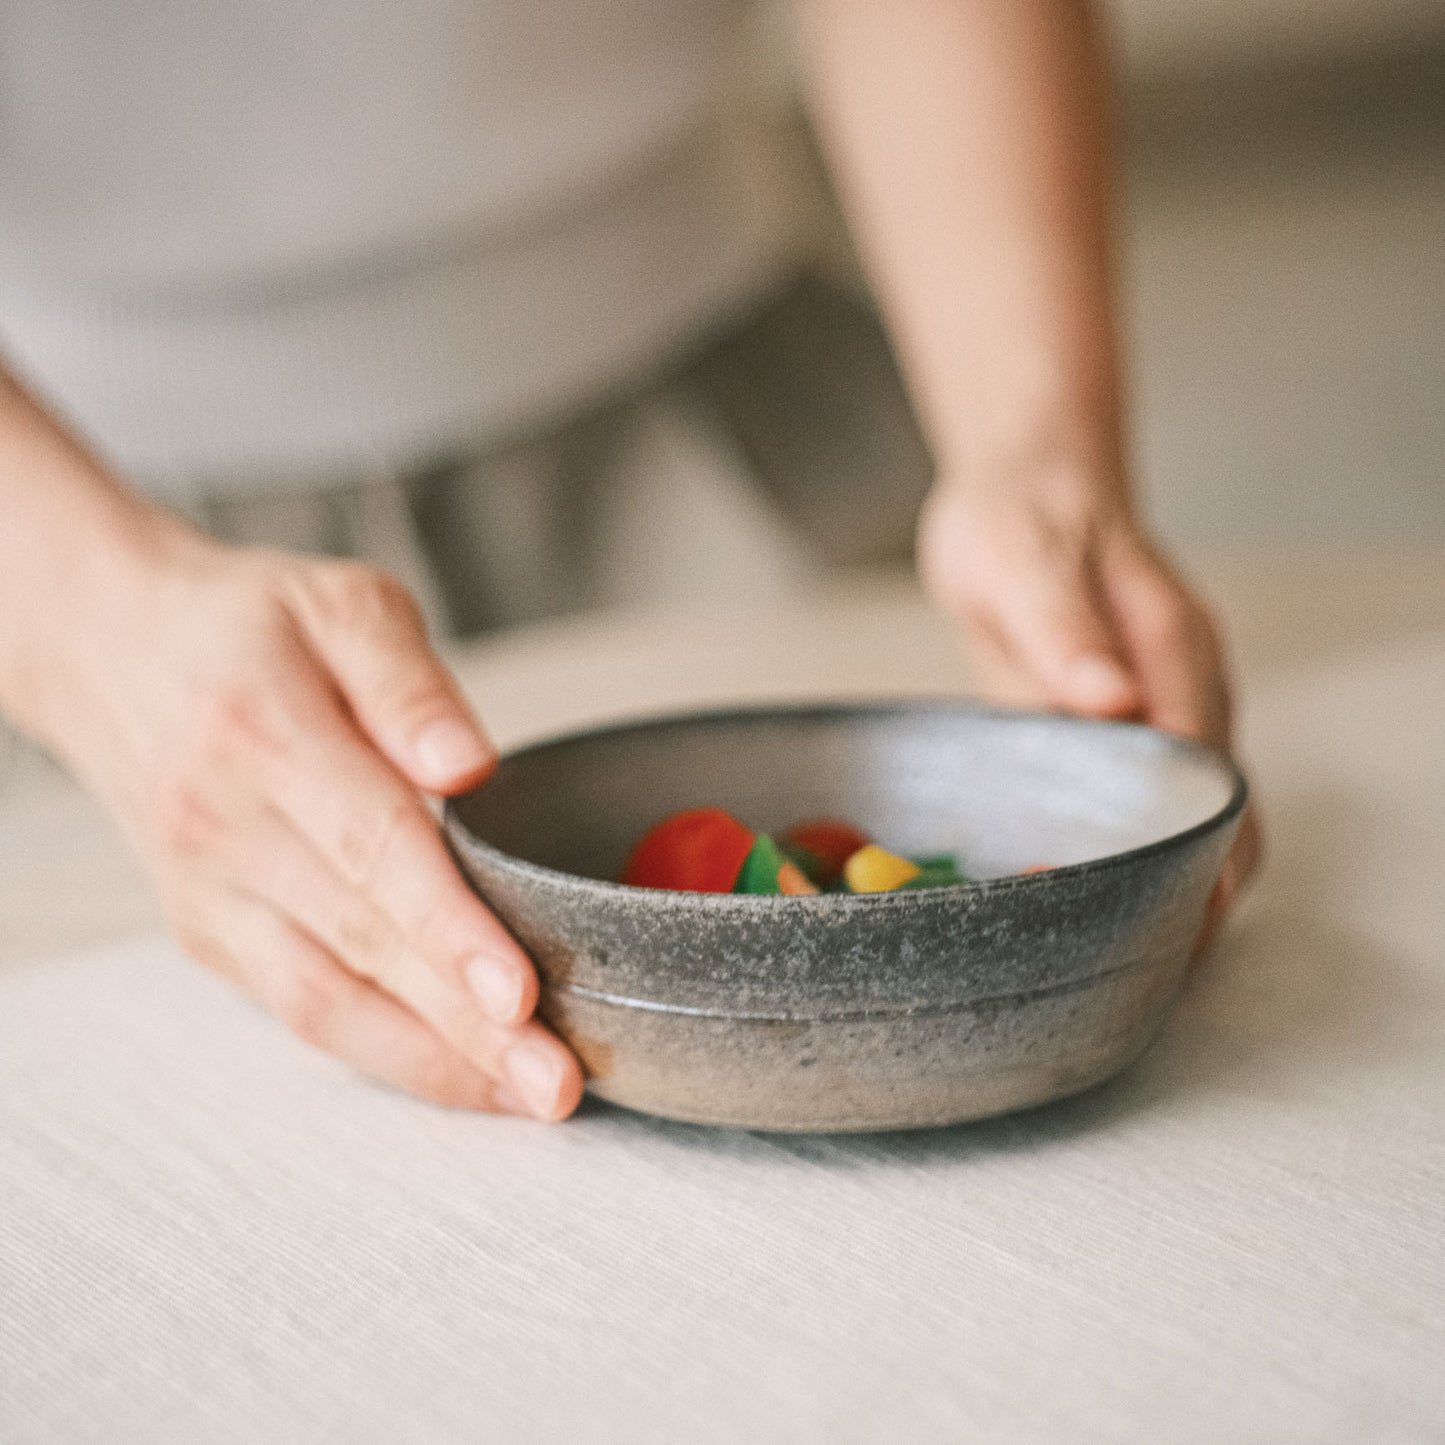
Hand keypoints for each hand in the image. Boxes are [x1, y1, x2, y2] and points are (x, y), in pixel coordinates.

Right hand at [28, 516, 584, 1116]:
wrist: (111, 649)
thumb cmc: (248, 623)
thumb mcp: (341, 604)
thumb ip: (409, 685)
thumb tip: (468, 766)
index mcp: (266, 736)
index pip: (372, 848)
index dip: (448, 928)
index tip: (520, 993)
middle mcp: (228, 829)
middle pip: (362, 945)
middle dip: (466, 1026)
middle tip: (558, 1083)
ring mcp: (212, 893)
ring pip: (327, 1001)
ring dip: (433, 1061)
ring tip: (528, 1094)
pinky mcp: (210, 932)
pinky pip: (300, 1008)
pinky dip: (385, 1049)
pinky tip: (460, 1069)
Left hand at [917, 475, 1260, 934]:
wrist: (1028, 486)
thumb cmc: (1024, 519)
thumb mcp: (1023, 563)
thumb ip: (1063, 631)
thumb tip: (1111, 701)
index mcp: (1171, 654)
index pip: (1204, 771)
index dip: (1195, 847)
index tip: (1175, 915)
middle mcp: (1182, 691)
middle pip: (1220, 807)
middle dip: (1199, 884)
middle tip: (1152, 963)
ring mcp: (1159, 713)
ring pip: (1192, 811)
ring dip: (1175, 877)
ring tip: (1134, 955)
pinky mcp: (1125, 727)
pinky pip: (1145, 800)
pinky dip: (1138, 850)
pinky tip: (1103, 895)